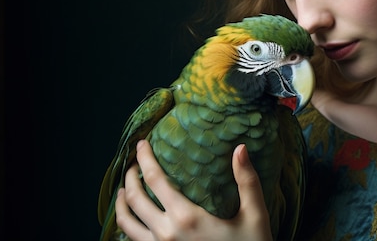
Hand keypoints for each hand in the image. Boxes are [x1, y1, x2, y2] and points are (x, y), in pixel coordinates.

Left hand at [115, 140, 272, 240]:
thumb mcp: (255, 215)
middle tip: (133, 165)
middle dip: (130, 178)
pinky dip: (128, 227)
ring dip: (122, 204)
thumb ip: (247, 180)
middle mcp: (166, 234)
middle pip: (135, 199)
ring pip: (126, 224)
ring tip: (123, 192)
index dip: (144, 159)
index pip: (154, 180)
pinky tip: (135, 221)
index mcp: (186, 217)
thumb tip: (240, 148)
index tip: (141, 144)